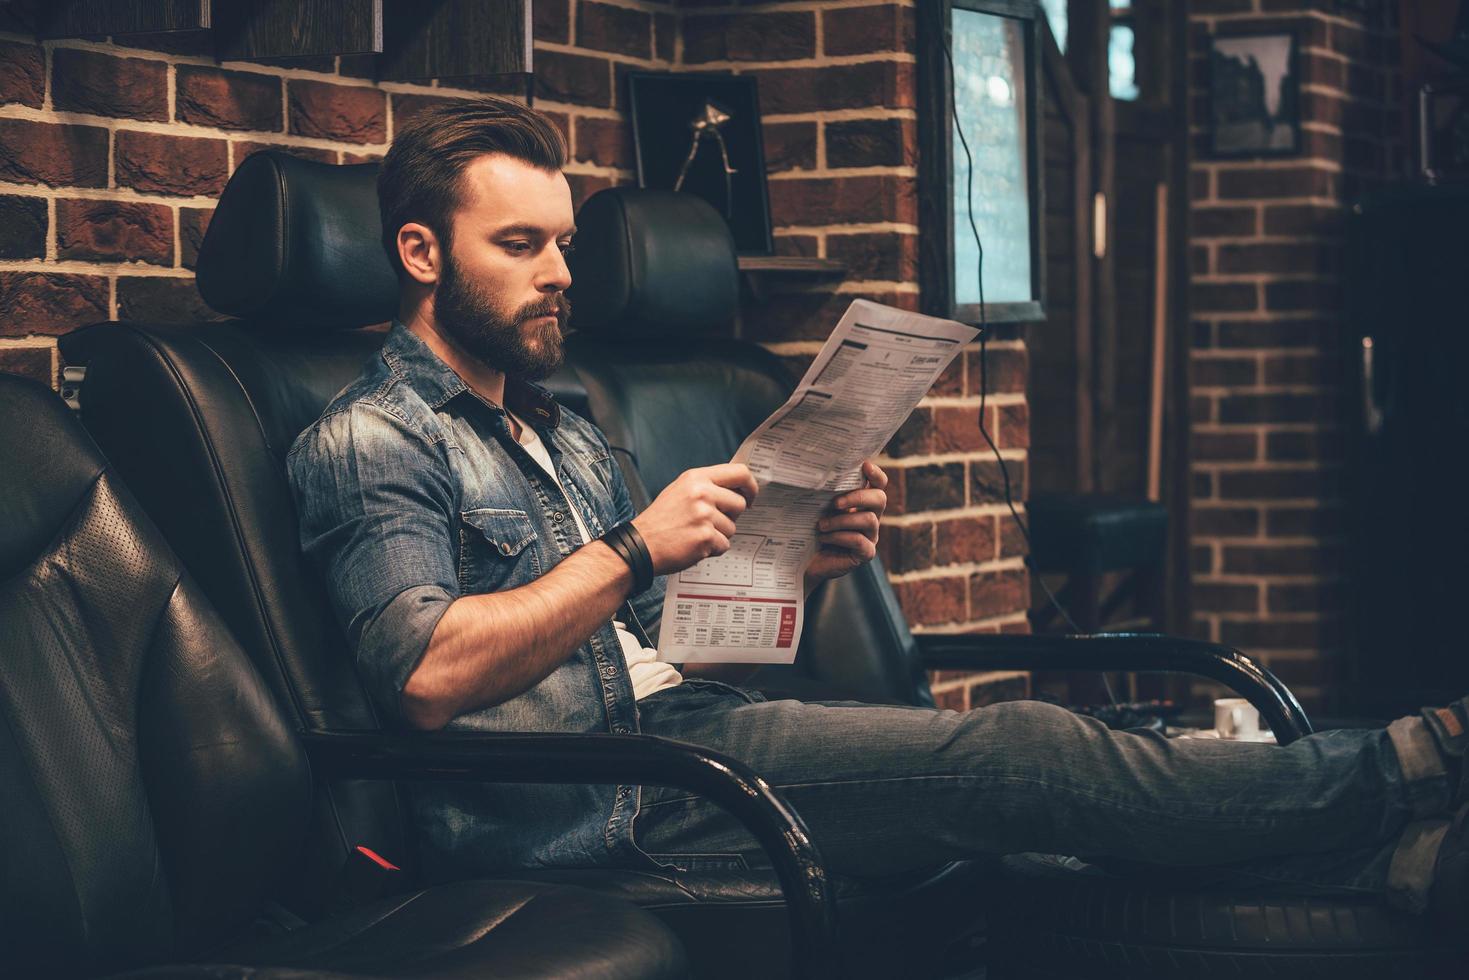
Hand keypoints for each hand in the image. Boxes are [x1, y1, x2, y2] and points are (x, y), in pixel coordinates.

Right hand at [631, 463, 758, 574]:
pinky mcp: (705, 537)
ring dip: (718, 535)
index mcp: (697, 478)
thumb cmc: (661, 520)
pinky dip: (711, 549)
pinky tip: (693, 545)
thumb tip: (736, 490)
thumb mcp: (680, 490)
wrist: (640, 544)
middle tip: (709, 523)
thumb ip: (707, 486)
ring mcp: (704, 515)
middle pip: (740, 504)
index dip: (751, 486)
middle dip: (730, 517)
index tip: (750, 498)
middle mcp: (702, 493)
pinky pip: (724, 545)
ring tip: (694, 534)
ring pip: (732, 528)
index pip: (739, 473)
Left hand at [805, 460, 886, 587]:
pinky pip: (860, 541)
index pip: (878, 484)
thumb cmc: (809, 529)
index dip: (876, 474)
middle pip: (880, 498)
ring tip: (821, 525)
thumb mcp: (816, 507)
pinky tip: (824, 538)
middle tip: (835, 503)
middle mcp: (870, 517)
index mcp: (861, 502)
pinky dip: (840, 537)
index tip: (865, 465)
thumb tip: (813, 471)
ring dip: (842, 520)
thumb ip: (823, 492)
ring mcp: (870, 536)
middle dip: (859, 497)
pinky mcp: (865, 553)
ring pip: (869, 520)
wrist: (802, 561)